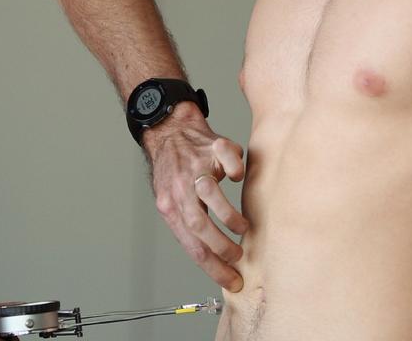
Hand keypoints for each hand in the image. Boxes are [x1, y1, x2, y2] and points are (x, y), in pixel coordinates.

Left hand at [142, 103, 249, 291]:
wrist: (169, 130)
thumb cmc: (174, 170)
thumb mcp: (172, 201)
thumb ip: (188, 225)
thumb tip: (212, 261)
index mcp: (169, 206)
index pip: (191, 245)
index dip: (213, 268)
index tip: (232, 281)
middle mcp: (180, 187)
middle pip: (199, 224)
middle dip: (222, 248)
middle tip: (239, 256)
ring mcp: (196, 165)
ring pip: (210, 194)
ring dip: (230, 217)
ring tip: (242, 228)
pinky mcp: (212, 146)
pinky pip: (228, 159)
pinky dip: (237, 171)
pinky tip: (240, 179)